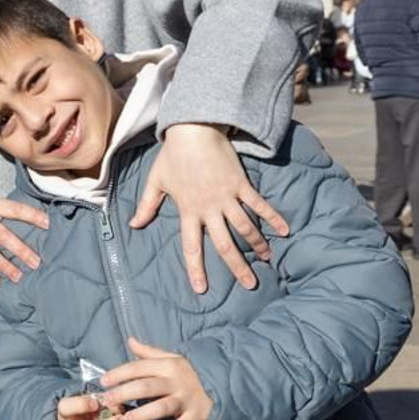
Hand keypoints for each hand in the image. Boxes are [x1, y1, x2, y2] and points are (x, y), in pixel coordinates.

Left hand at [101, 337, 212, 419]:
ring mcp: (187, 400)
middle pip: (146, 386)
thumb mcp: (172, 358)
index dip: (119, 374)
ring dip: (142, 414)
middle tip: (107, 401)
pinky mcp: (196, 418)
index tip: (103, 381)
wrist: (224, 385)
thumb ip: (149, 352)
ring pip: (161, 407)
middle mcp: (177, 381)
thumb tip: (130, 340)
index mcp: (168, 365)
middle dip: (124, 393)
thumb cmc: (190, 372)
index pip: (139, 367)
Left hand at [130, 124, 287, 292]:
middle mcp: (209, 208)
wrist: (193, 130)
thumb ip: (146, 206)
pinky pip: (259, 204)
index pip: (191, 246)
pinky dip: (273, 217)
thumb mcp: (156, 181)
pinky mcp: (241, 184)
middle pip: (225, 243)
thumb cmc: (172, 156)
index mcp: (188, 210)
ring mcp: (227, 196)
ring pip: (246, 227)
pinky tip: (285, 230)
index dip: (196, 268)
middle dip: (238, 266)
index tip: (202, 289)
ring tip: (267, 260)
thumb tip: (133, 225)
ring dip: (258, 244)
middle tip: (250, 284)